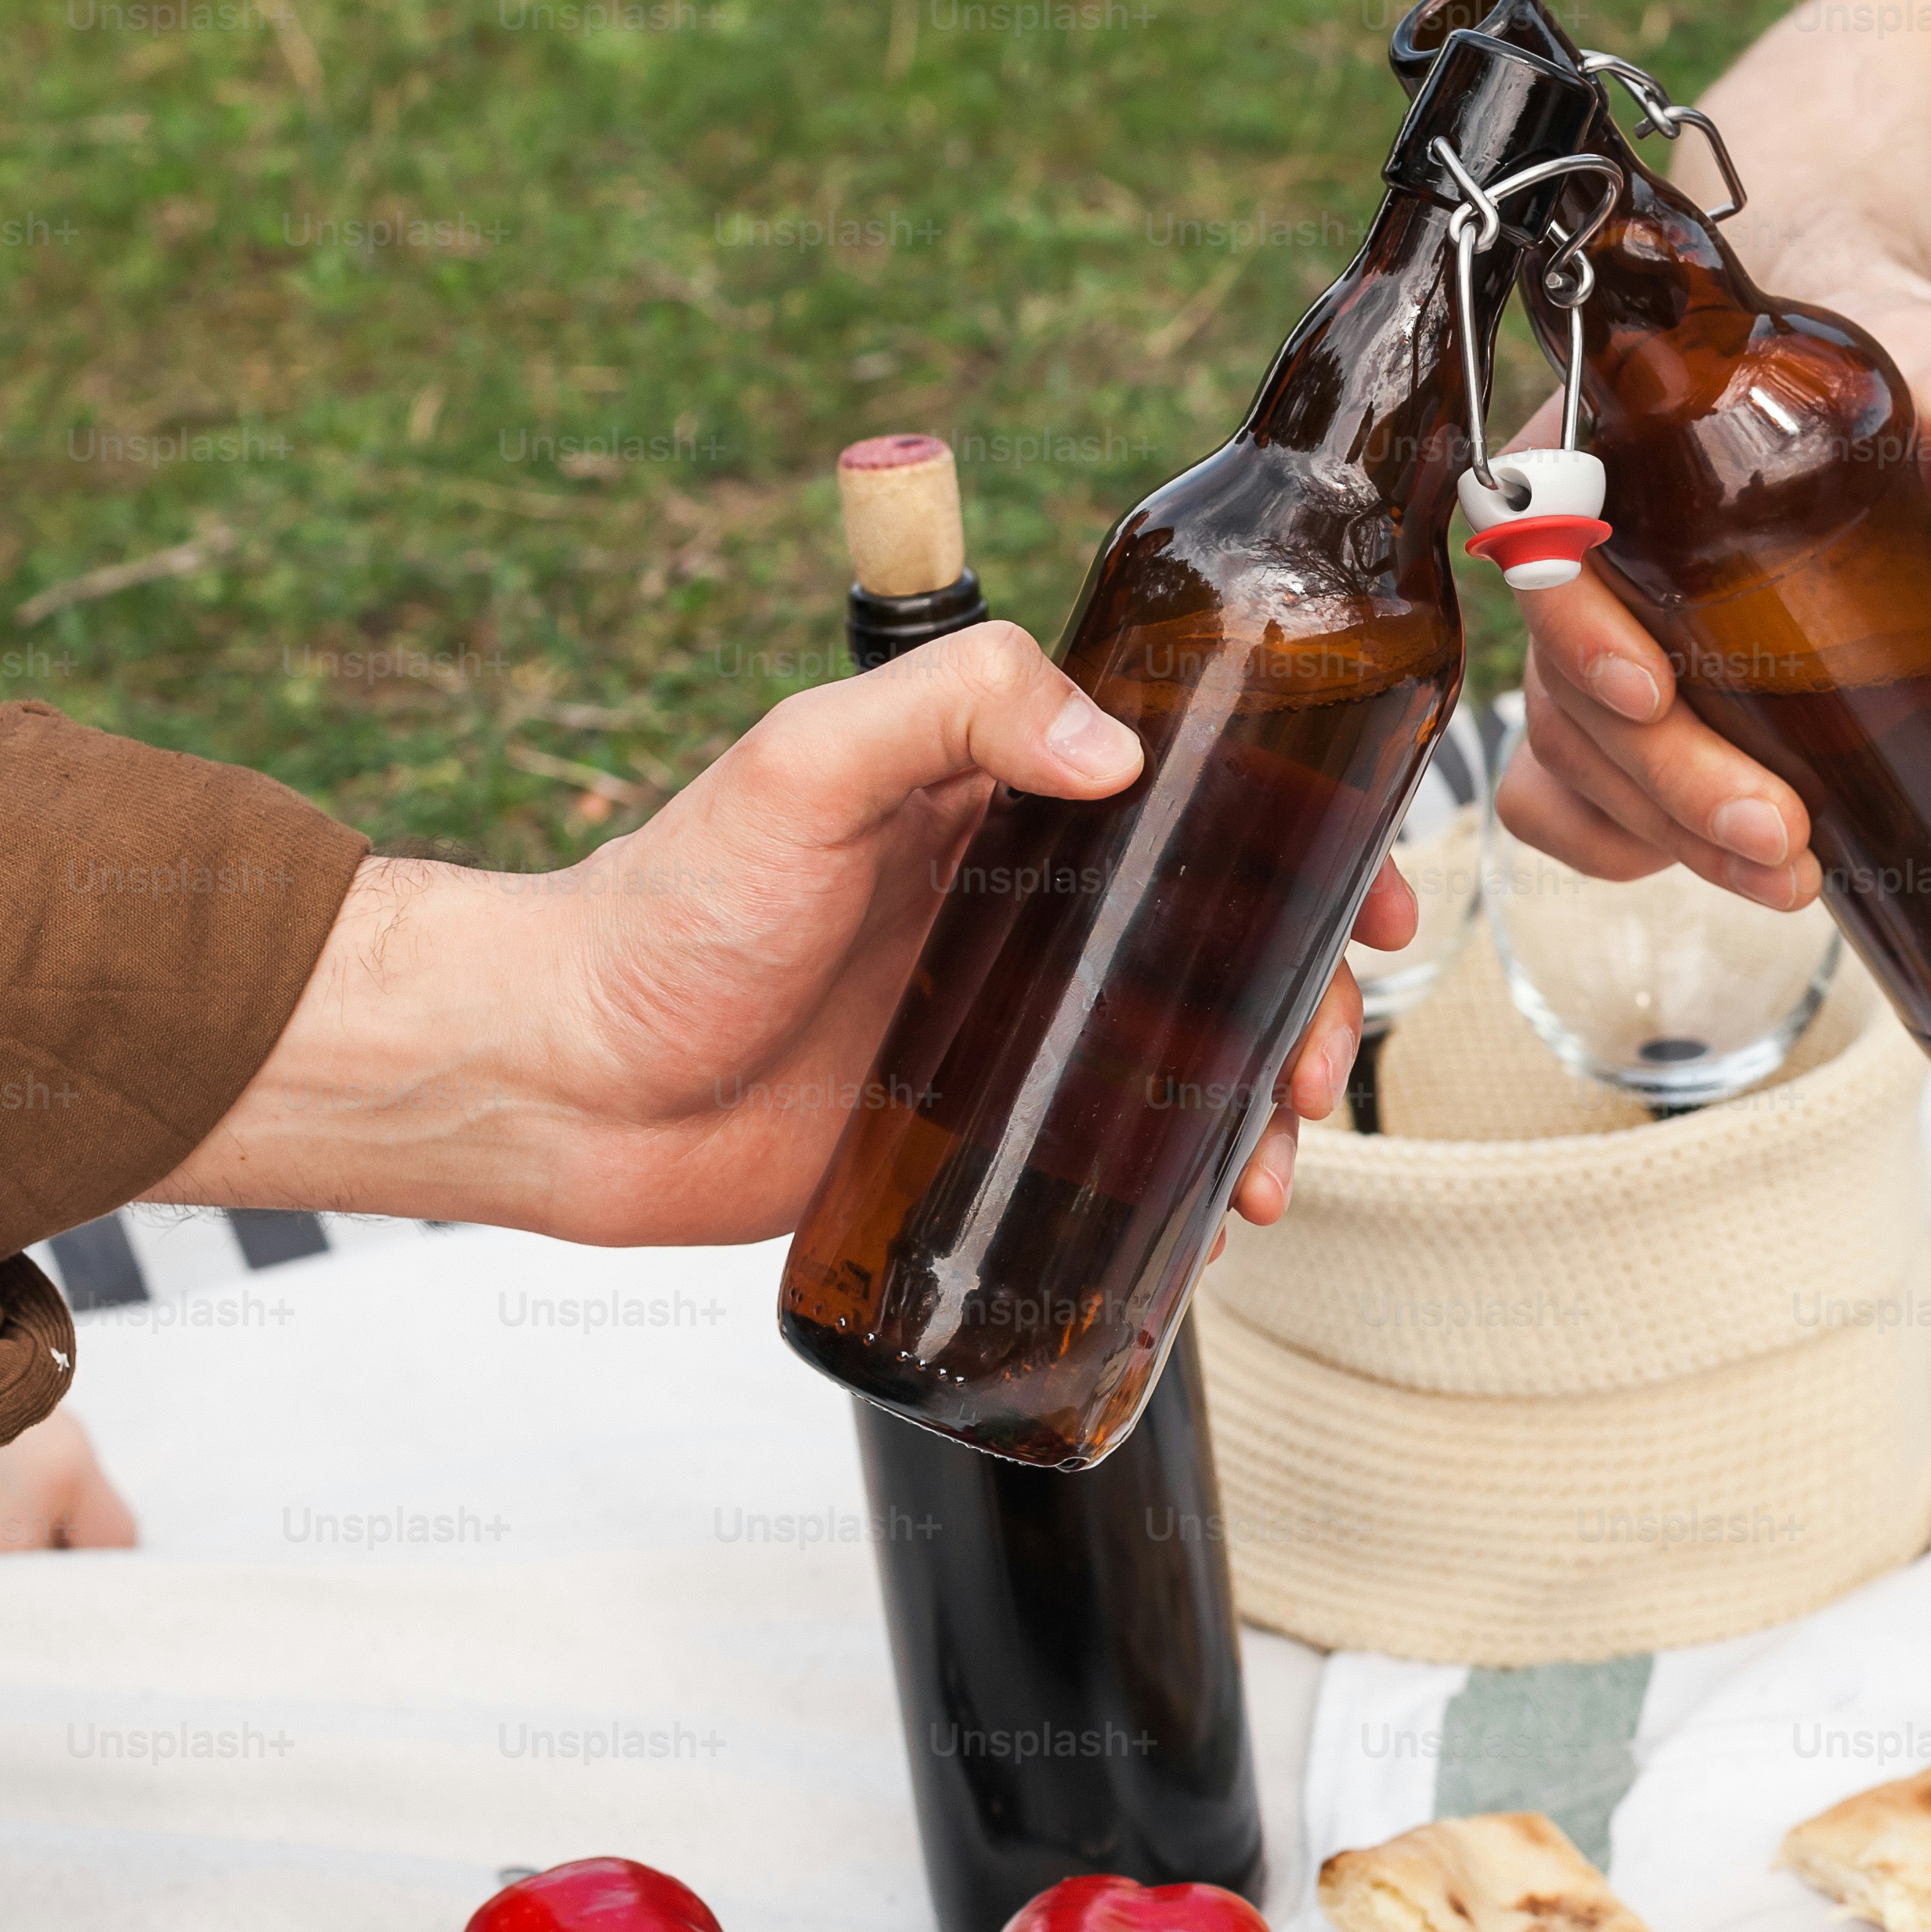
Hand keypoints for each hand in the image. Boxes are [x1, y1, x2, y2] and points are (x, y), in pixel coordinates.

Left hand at [150, 623, 1418, 1243]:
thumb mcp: (801, 769)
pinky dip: (1189, 1184)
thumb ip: (953, 712)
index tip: (1372, 886)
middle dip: (1309, 993)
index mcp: (1003, 800)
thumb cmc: (659, 914)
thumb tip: (1116, 747)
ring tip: (1276, 1163)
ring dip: (1265, 1101)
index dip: (1307, 834)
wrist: (558, 1086)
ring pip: (1188, 1054)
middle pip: (1223, 935)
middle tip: (1323, 1053)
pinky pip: (1117, 1154)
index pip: (1197, 791)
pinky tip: (1219, 1219)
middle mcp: (1027, 907)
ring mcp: (1011, 1026)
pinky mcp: (980, 1135)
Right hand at [1498, 270, 1930, 910]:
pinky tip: (1711, 867)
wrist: (1867, 379)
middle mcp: (1581, 553)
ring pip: (1574, 759)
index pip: (1543, 545)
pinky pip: (1571, 796)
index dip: (1579, 632)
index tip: (1657, 691)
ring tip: (1790, 877)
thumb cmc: (1865, 356)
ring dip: (1668, 833)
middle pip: (1562, 687)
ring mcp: (1596, 641)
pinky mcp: (1635, 705)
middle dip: (1666, 780)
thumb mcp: (1922, 353)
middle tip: (1779, 836)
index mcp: (1602, 449)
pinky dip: (1622, 843)